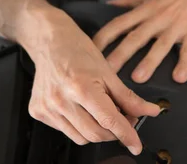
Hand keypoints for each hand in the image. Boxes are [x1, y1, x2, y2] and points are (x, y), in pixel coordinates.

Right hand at [26, 7, 159, 154]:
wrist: (50, 41)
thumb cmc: (78, 50)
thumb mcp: (107, 70)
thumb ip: (128, 97)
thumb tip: (149, 111)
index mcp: (81, 87)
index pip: (109, 121)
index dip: (126, 134)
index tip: (136, 144)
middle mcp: (62, 100)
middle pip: (95, 135)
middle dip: (113, 132)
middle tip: (122, 118)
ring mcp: (47, 108)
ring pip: (80, 137)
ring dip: (96, 131)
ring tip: (100, 110)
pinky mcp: (38, 112)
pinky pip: (65, 131)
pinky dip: (78, 125)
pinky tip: (80, 108)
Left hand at [93, 0, 186, 83]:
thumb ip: (130, 3)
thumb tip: (108, 5)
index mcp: (146, 9)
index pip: (119, 23)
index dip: (103, 36)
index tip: (91, 50)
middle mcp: (158, 17)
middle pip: (136, 36)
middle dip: (120, 54)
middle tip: (107, 71)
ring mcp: (176, 25)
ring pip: (160, 44)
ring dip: (149, 61)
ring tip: (138, 78)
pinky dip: (184, 63)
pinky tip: (179, 77)